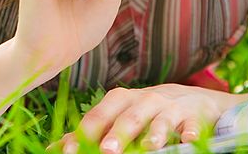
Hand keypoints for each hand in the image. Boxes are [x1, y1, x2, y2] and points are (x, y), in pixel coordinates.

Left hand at [49, 84, 238, 153]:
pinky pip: (192, 124)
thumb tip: (54, 148)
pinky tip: (188, 140)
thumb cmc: (143, 111)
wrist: (189, 99)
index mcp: (120, 100)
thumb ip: (89, 131)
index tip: (71, 152)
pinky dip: (191, 131)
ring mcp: (170, 108)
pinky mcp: (193, 116)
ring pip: (161, 119)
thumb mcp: (116, 116)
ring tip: (149, 147)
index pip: (99, 116)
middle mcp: (144, 100)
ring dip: (154, 133)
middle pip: (129, 116)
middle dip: (118, 133)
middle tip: (107, 150)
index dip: (85, 133)